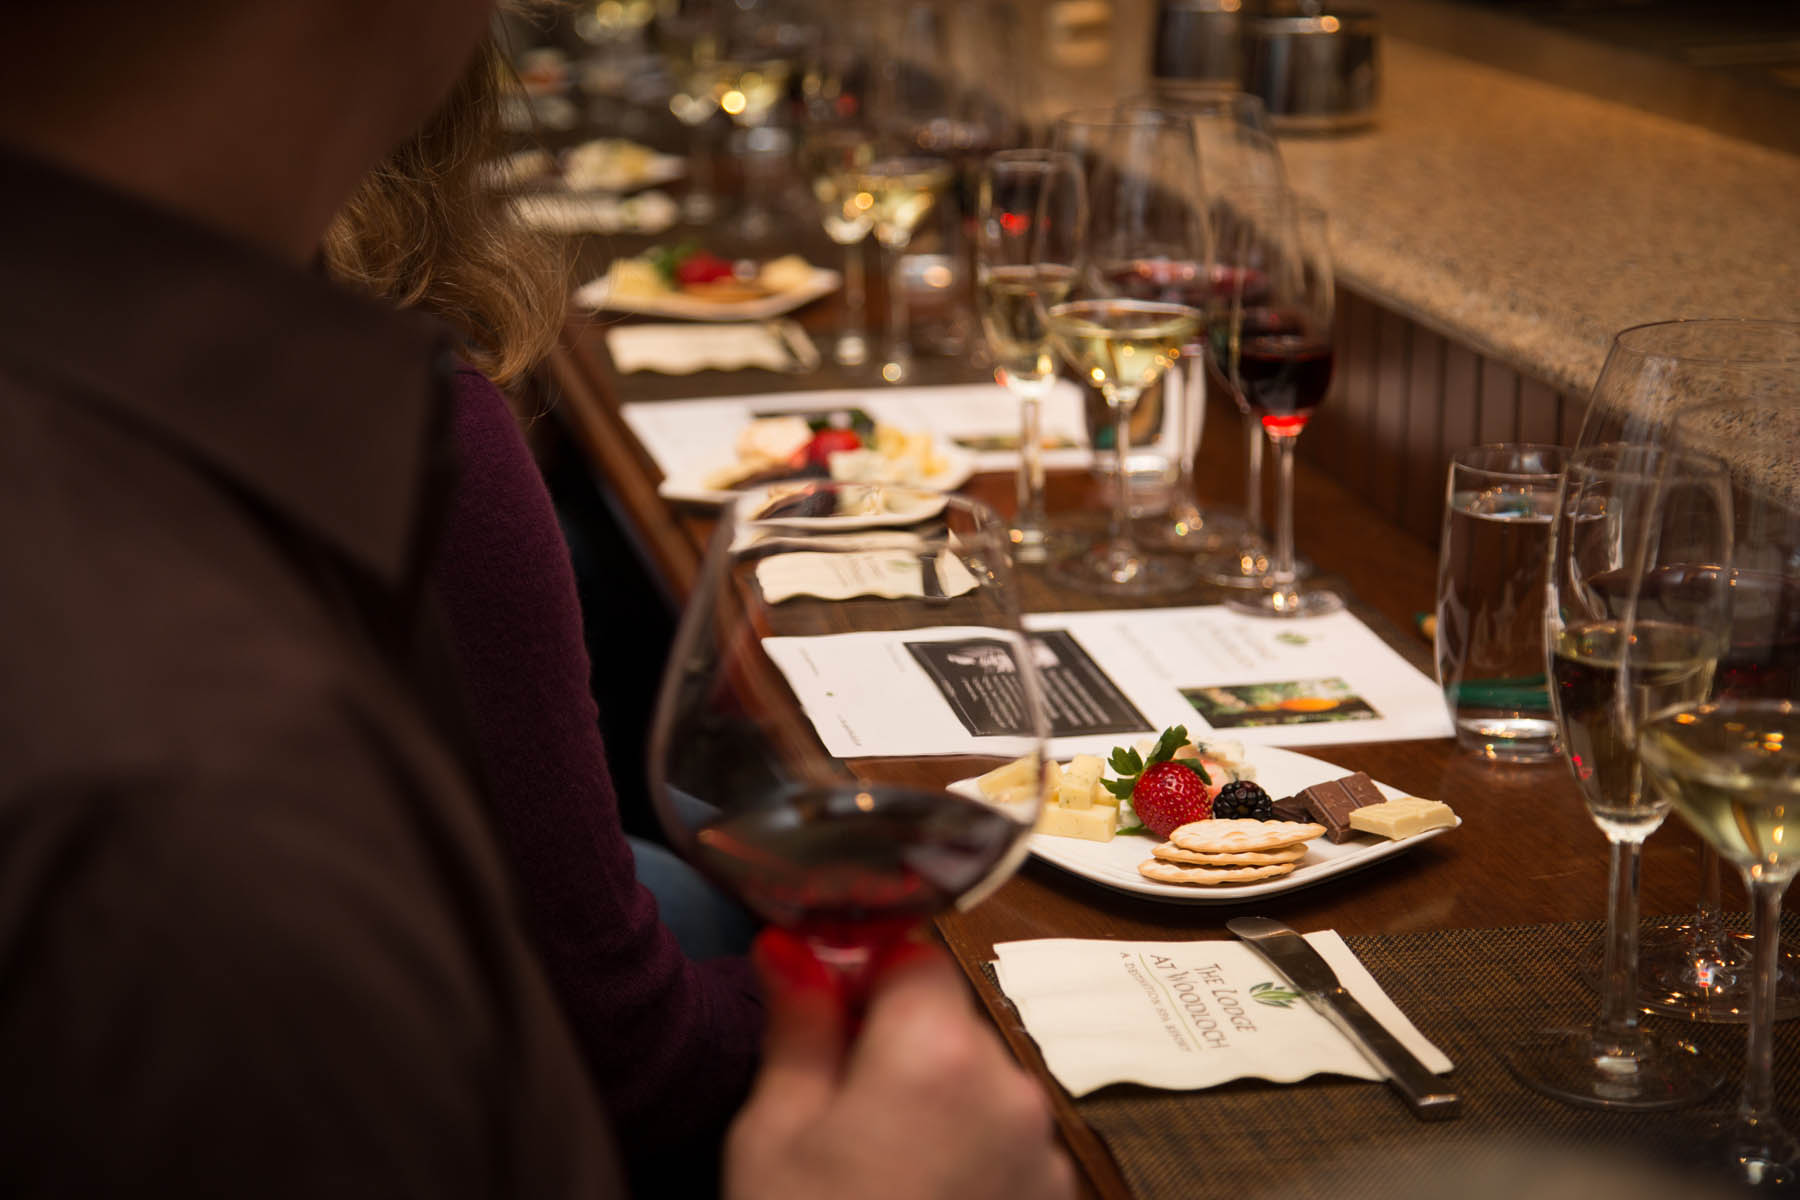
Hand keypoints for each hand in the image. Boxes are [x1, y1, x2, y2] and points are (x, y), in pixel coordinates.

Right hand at [726, 930, 1075, 1199]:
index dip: (859, 976)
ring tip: (872, 1173)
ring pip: (977, 1085)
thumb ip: (796, 1024)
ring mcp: (1043, 1153)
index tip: (821, 1014)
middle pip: (948, 1023)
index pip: (910, 957)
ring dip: (932, 1103)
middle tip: (831, 1112)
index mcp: (936, 1054)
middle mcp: (1010, 1089)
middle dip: (893, 1046)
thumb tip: (789, 945)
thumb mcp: (773, 1132)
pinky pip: (1005, 1144)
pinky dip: (966, 1155)